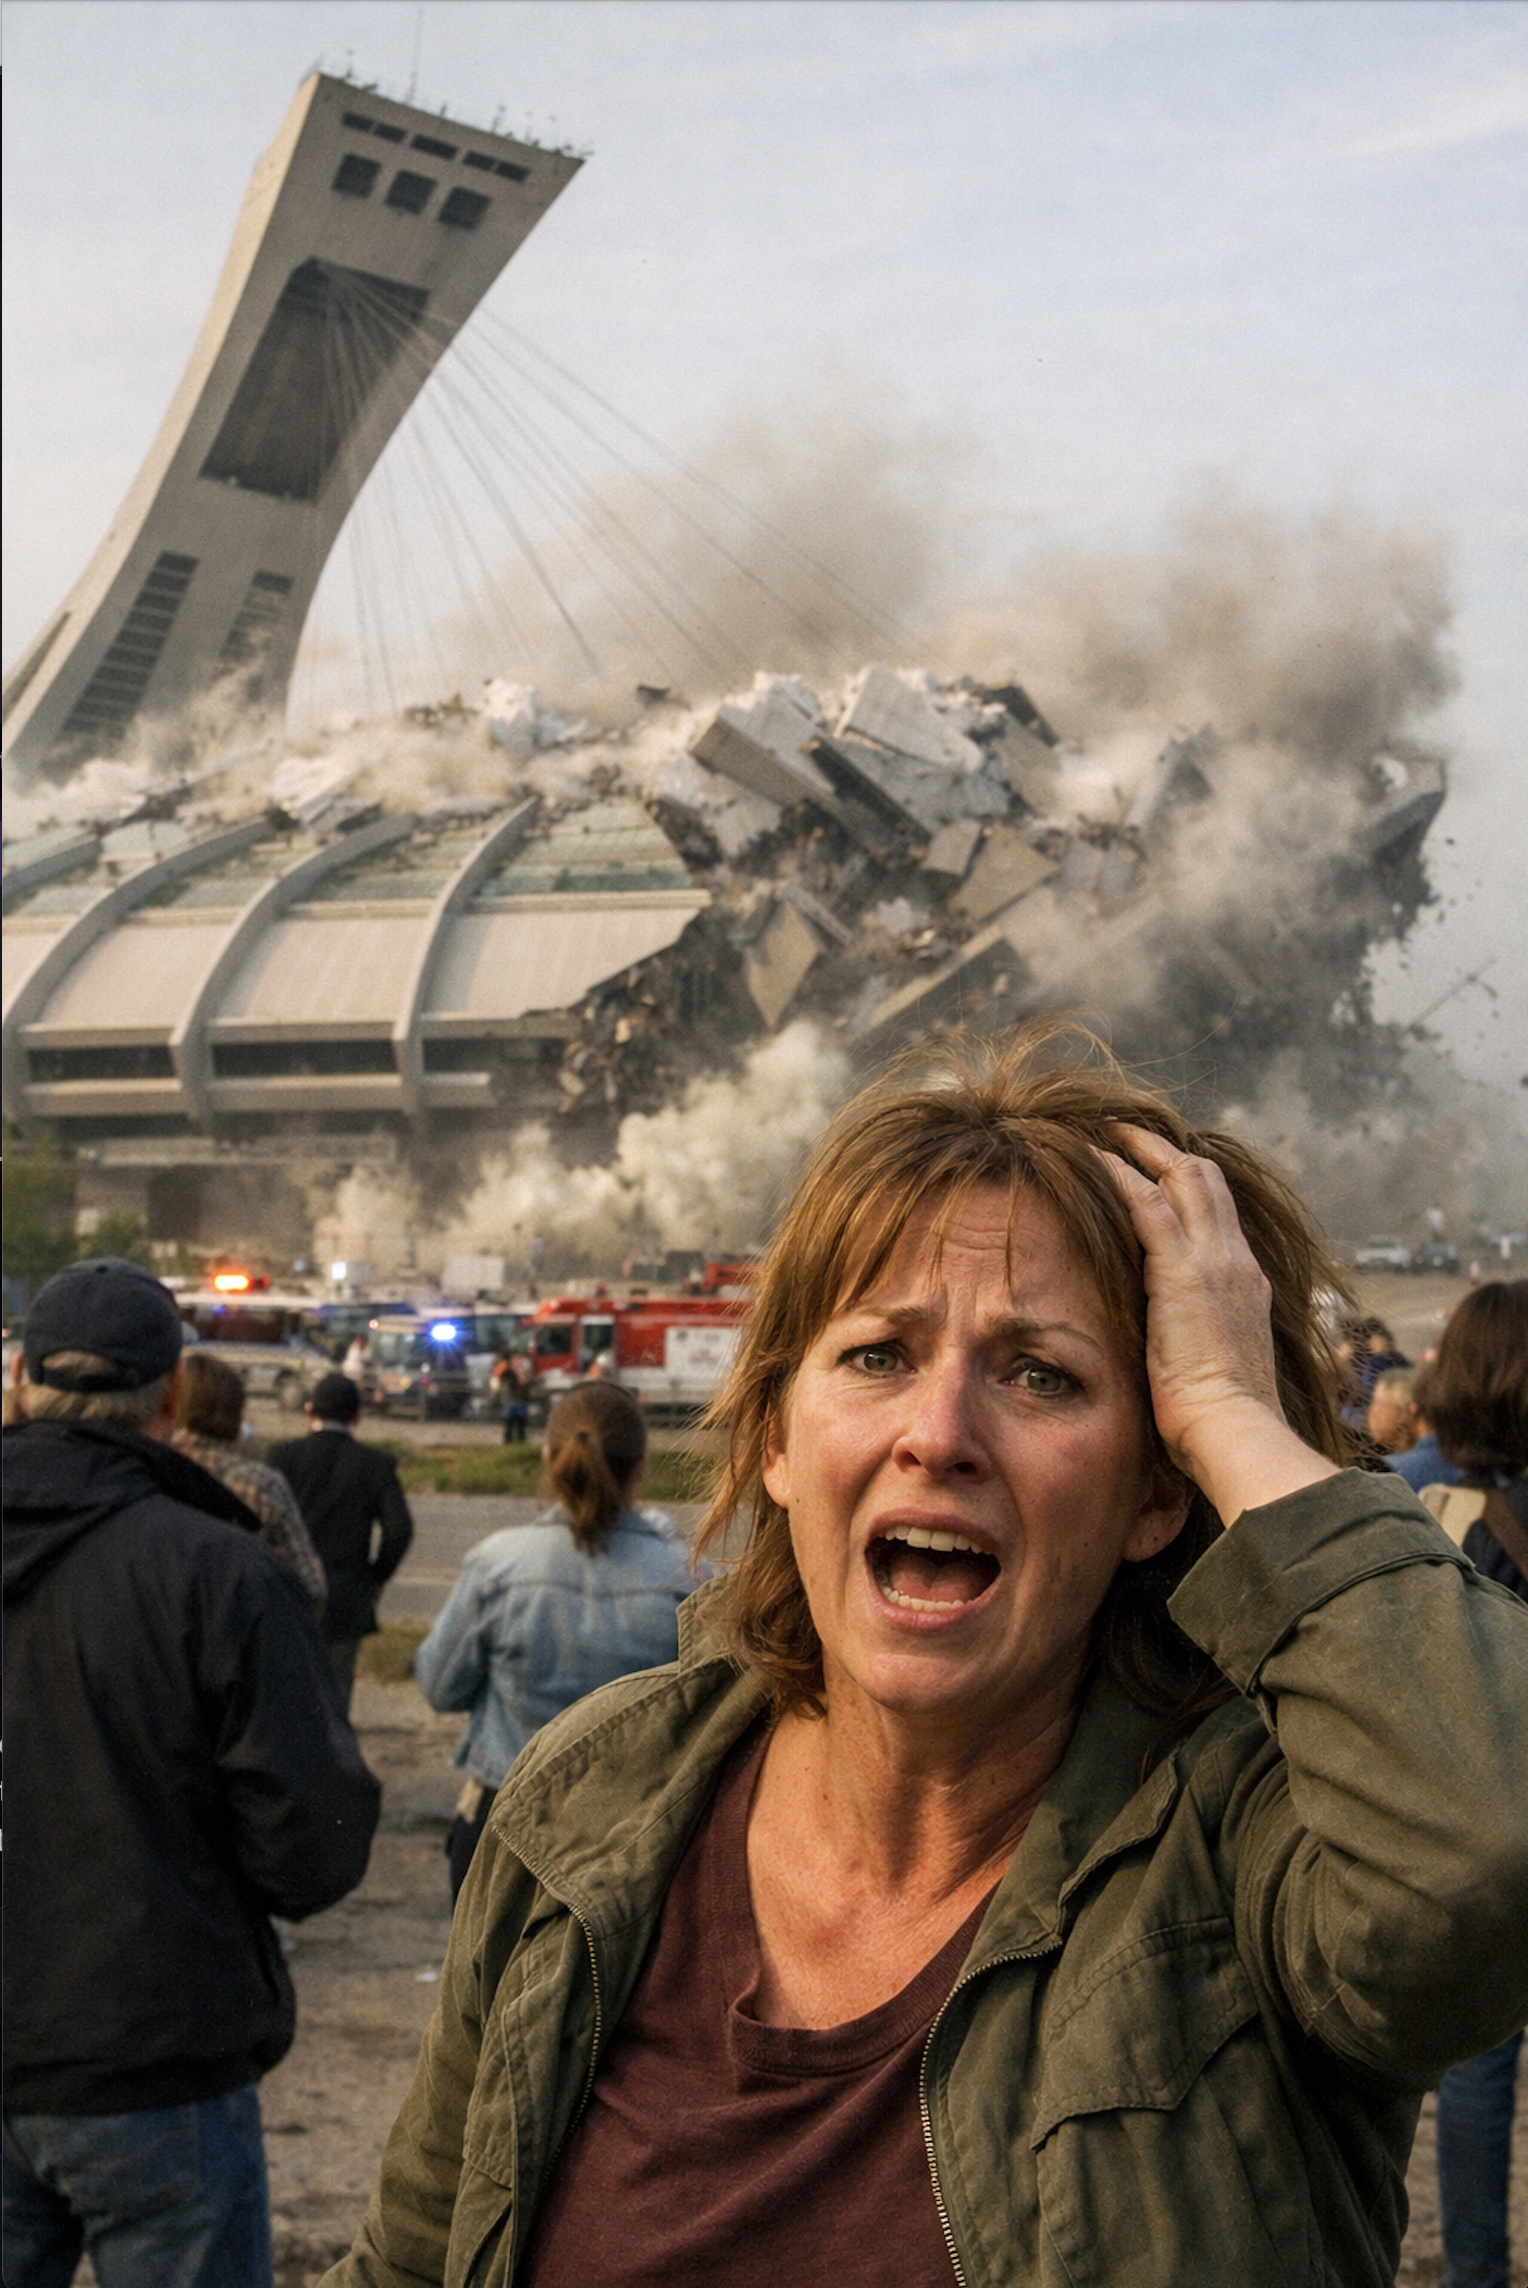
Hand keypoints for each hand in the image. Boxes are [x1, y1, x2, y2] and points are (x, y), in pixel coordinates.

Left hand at [1100, 1125, 1336, 1522]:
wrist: (1235, 1432)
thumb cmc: (1222, 1423)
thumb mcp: (1218, 1369)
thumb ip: (1202, 1344)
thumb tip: (1179, 1354)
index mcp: (1247, 1285)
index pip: (1220, 1216)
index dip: (1189, 1187)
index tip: (1158, 1173)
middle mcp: (1237, 1263)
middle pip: (1207, 1182)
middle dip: (1166, 1151)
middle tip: (1127, 1133)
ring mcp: (1214, 1262)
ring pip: (1182, 1177)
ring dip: (1141, 1149)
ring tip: (1106, 1132)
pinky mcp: (1183, 1271)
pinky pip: (1146, 1203)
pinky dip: (1118, 1176)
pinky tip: (1090, 1160)